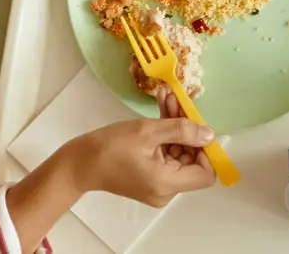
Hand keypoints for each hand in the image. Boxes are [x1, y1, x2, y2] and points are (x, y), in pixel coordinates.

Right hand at [57, 112, 215, 208]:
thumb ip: (182, 130)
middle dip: (187, 128)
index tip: (199, 127)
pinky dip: (165, 133)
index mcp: (167, 183)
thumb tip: (210, 135)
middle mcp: (166, 190)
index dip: (207, 150)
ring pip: (178, 152)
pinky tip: (162, 106)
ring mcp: (157, 184)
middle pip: (191, 159)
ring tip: (168, 98)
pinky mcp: (149, 176)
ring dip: (175, 125)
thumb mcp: (148, 132)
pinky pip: (166, 154)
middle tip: (179, 101)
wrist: (79, 163)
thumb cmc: (110, 147)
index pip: (205, 174)